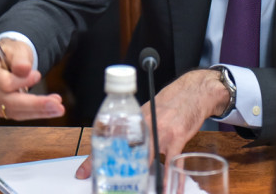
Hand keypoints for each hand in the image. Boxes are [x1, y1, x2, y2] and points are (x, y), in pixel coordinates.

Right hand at [0, 38, 64, 120]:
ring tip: (59, 107)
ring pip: (16, 111)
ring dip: (40, 111)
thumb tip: (24, 70)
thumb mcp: (18, 50)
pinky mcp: (0, 109)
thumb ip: (21, 59)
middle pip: (10, 102)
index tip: (38, 75)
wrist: (7, 60)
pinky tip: (50, 109)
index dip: (22, 82)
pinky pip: (19, 114)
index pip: (5, 83)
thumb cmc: (13, 54)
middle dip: (36, 104)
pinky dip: (36, 112)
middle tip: (58, 105)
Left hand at [74, 69, 228, 179]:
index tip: (83, 173)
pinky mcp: (177, 137)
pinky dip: (171, 178)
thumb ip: (135, 129)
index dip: (94, 159)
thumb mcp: (146, 112)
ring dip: (142, 177)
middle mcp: (143, 125)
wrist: (191, 92)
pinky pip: (173, 162)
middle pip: (124, 152)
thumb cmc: (168, 103)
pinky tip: (167, 189)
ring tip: (137, 190)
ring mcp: (160, 131)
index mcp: (132, 120)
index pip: (107, 142)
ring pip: (147, 159)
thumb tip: (122, 149)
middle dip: (116, 172)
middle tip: (111, 184)